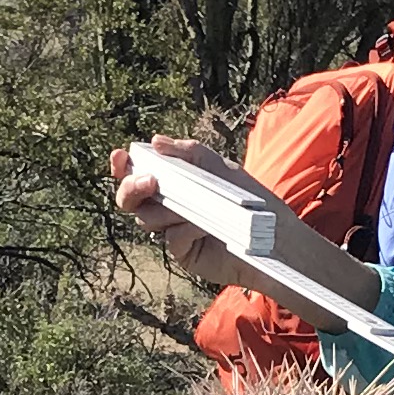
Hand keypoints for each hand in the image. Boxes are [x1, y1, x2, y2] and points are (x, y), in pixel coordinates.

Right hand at [112, 137, 274, 296]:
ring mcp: (173, 231)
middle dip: (131, 188)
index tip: (119, 156)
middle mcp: (168, 207)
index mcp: (174, 183)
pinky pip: (171, 238)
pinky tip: (206, 227)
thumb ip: (192, 154)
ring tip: (193, 206)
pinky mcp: (183, 253)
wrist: (273, 238)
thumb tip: (156, 141)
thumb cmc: (250, 201)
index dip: (123, 167)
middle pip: (131, 200)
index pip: (138, 173)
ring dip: (166, 209)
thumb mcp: (222, 169)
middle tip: (148, 181)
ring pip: (148, 218)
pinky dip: (186, 228)